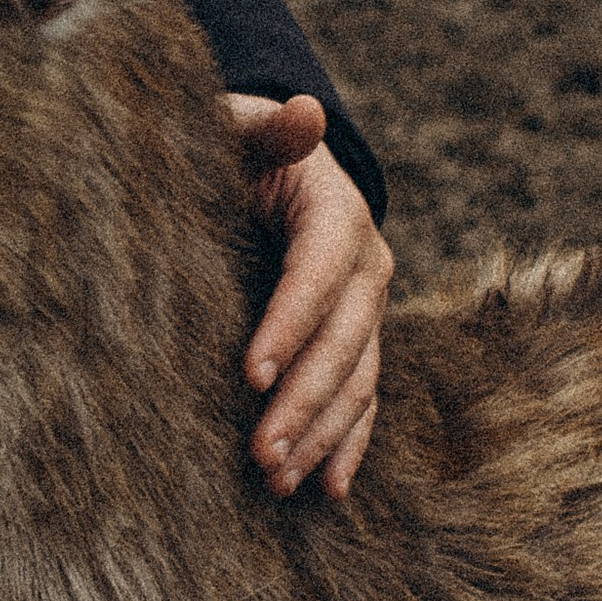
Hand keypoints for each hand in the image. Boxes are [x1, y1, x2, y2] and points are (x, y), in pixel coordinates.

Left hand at [224, 93, 391, 503]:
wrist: (266, 165)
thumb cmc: (236, 147)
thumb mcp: (241, 127)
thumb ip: (267, 125)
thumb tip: (307, 110)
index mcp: (337, 214)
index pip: (316, 277)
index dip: (288, 326)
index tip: (249, 374)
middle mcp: (364, 268)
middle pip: (342, 344)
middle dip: (303, 402)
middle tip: (259, 454)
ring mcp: (366, 311)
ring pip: (356, 383)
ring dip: (321, 436)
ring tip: (276, 480)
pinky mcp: (356, 341)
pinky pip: (362, 400)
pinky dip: (348, 445)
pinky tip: (329, 490)